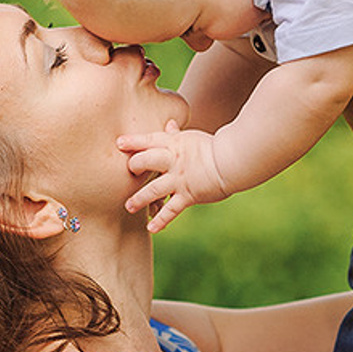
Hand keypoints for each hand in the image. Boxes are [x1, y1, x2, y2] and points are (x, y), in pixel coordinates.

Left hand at [117, 120, 231, 232]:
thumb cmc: (215, 148)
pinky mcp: (189, 195)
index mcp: (174, 144)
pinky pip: (171, 210)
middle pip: (146, 161)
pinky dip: (161, 220)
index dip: (133, 142)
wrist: (234, 161)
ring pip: (153, 189)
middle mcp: (173, 161)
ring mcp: (179, 179)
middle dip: (134, 167)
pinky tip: (151, 228)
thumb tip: (169, 124)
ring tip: (129, 207)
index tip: (118, 143)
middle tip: (129, 172)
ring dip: (139, 199)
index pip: (149, 140)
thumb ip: (176, 135)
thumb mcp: (193, 138)